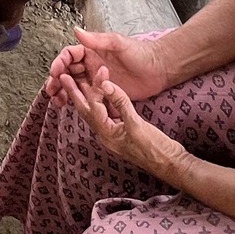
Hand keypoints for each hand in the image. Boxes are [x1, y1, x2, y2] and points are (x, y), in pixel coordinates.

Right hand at [45, 28, 174, 104]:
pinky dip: (75, 101)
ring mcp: (97, 80)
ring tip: (57, 101)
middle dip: (56, 80)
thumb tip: (76, 30)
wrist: (159, 70)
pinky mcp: (104, 93)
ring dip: (63, 92)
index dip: (60, 63)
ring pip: (73, 85)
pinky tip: (70, 106)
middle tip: (51, 90)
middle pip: (67, 72)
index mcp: (92, 51)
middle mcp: (91, 65)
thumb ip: (97, 40)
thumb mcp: (118, 44)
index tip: (55, 72)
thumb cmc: (141, 53)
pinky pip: (85, 97)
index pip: (69, 55)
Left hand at [60, 72, 192, 181]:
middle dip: (75, 93)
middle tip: (64, 77)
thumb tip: (106, 85)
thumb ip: (120, 103)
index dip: (96, 87)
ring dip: (88, 96)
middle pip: (86, 110)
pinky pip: (107, 113)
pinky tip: (104, 92)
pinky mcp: (123, 131)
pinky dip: (104, 101)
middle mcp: (106, 134)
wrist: (170, 164)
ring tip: (78, 81)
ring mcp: (114, 133)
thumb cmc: (155, 148)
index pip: (94, 106)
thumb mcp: (137, 124)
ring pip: (96, 111)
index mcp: (106, 134)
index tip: (101, 69)